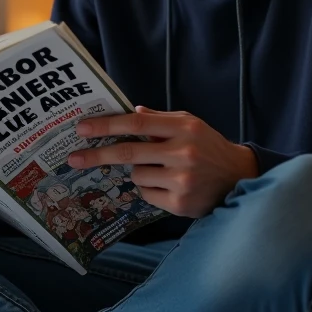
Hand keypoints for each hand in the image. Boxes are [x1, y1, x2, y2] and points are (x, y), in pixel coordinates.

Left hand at [67, 106, 258, 217]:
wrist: (238, 177)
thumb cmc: (208, 146)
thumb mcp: (190, 124)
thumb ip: (160, 119)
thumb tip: (131, 109)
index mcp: (184, 127)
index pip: (137, 123)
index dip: (106, 125)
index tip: (82, 128)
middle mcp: (183, 152)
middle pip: (129, 152)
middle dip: (97, 154)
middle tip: (73, 157)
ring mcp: (181, 179)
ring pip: (136, 175)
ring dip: (138, 171)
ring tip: (160, 169)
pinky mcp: (180, 202)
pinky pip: (146, 194)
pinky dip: (150, 188)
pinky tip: (167, 184)